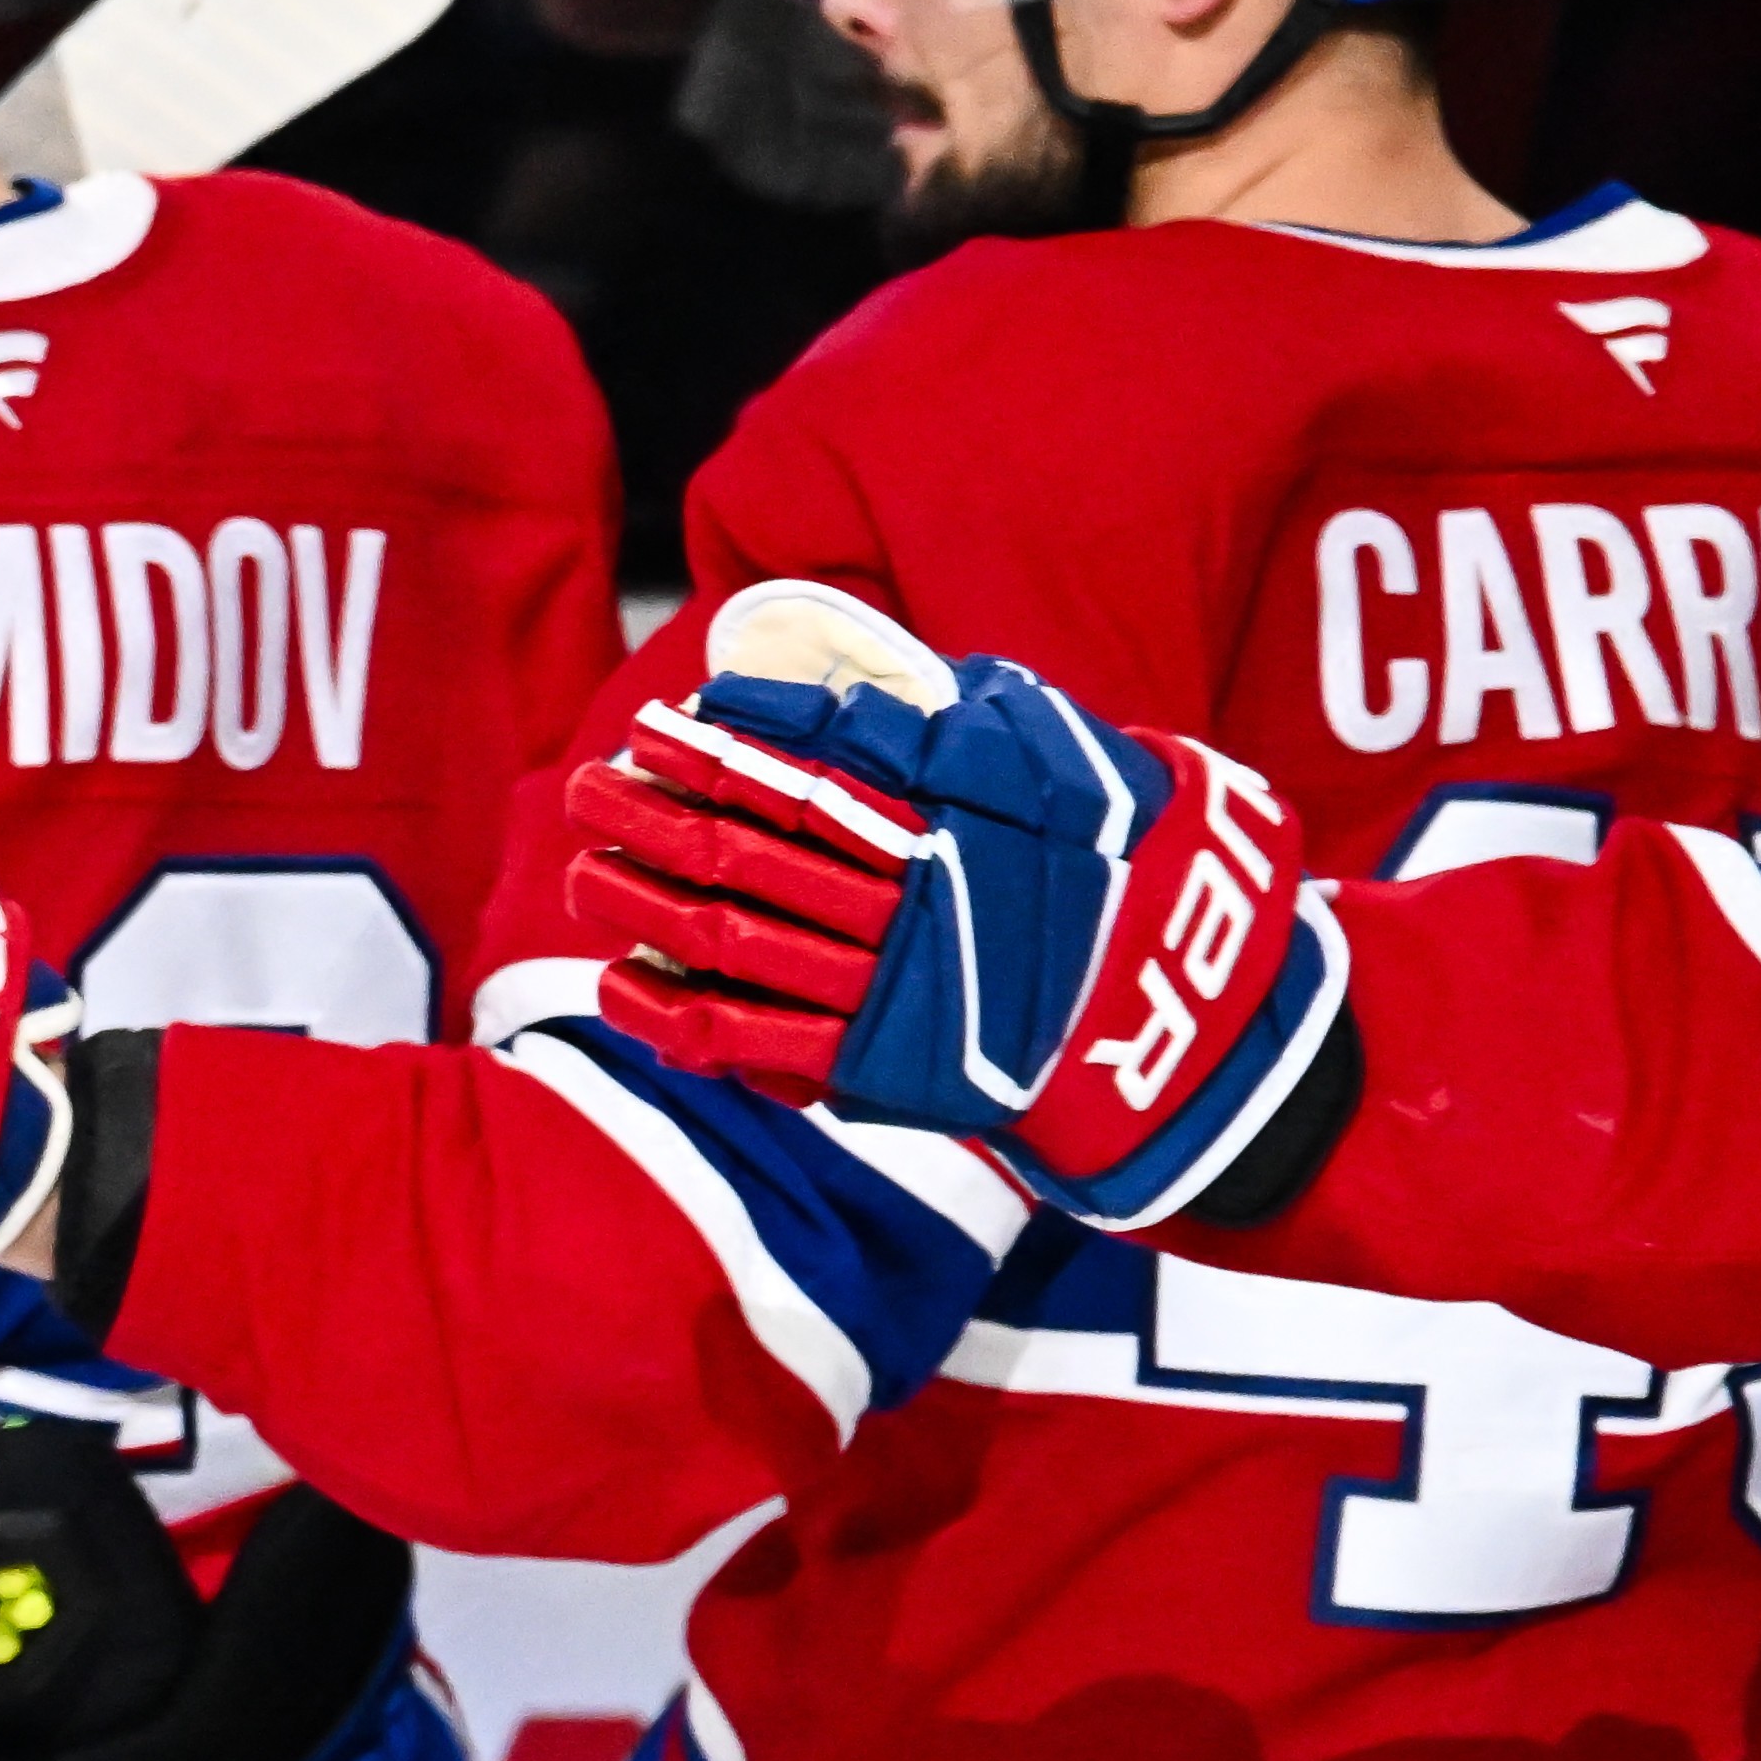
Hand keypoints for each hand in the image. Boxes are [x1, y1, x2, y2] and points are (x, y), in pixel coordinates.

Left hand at [564, 580, 1335, 1224]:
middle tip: (590, 782)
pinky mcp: (875, 1066)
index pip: (816, 770)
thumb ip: (972, 728)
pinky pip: (751, 1038)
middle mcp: (908, 897)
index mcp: (952, 817)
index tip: (663, 719)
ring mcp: (886, 985)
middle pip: (753, 845)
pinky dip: (676, 1011)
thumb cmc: (1122, 874)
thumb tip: (870, 694)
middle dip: (658, 810)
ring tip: (584, 865)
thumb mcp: (1070, 770)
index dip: (727, 744)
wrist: (1177, 1020)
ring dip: (644, 898)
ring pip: (734, 932)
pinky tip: (623, 981)